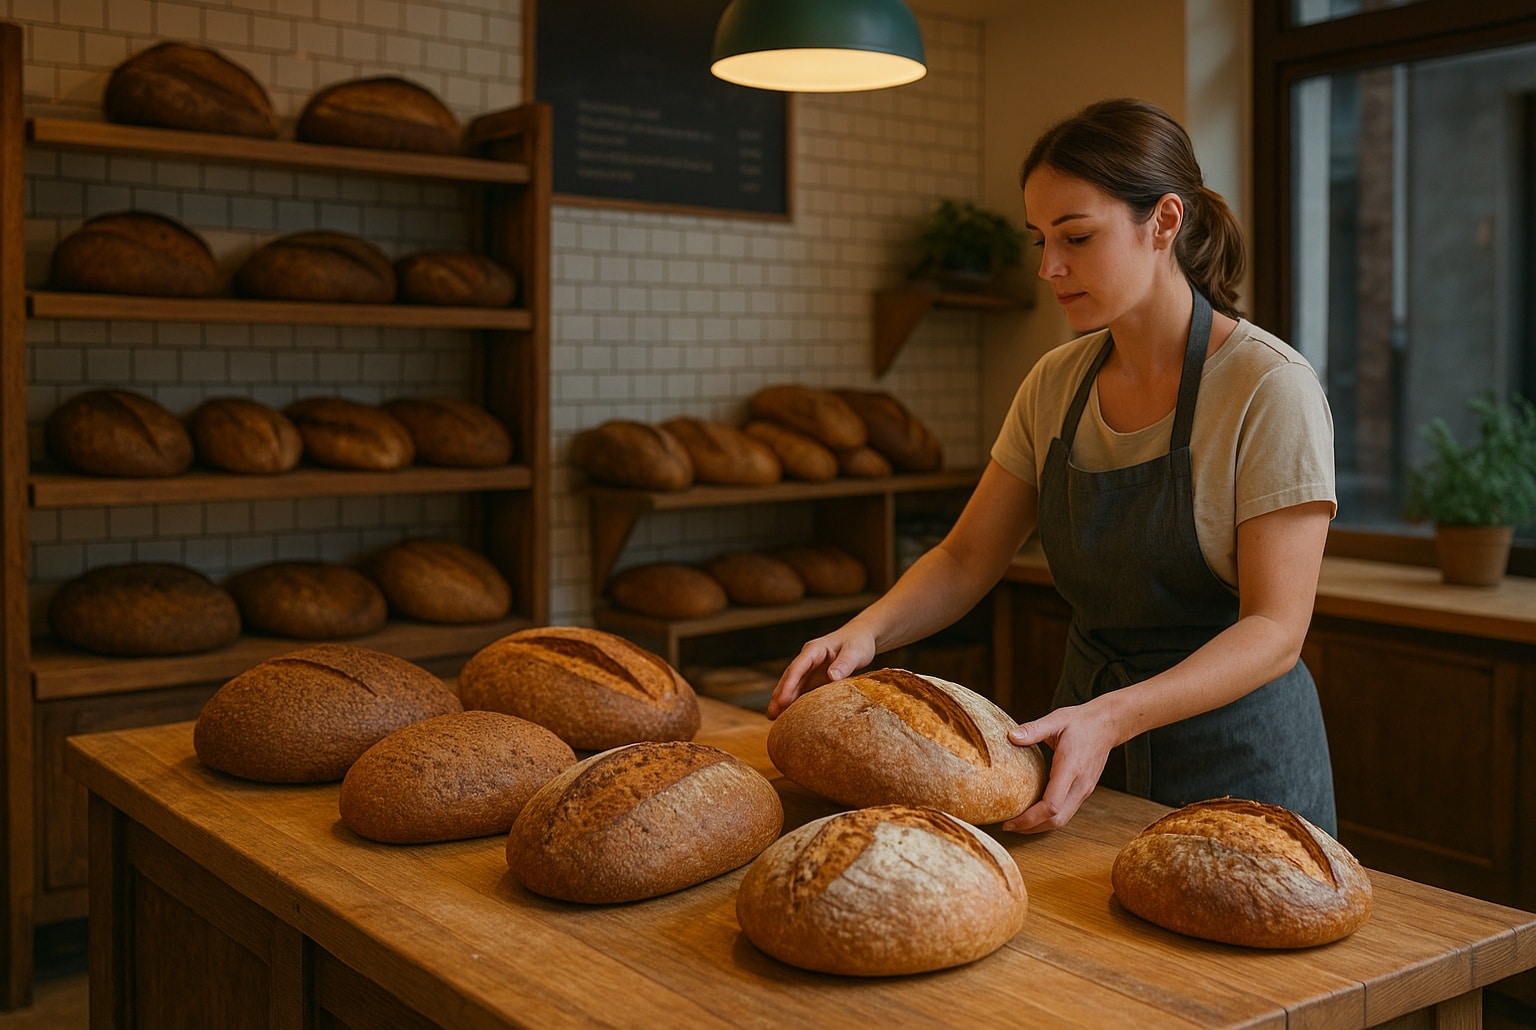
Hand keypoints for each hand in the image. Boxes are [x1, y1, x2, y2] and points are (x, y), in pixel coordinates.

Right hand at [766, 626, 875, 718]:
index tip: (782, 701)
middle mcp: (808, 660)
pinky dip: (795, 701)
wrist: (861, 636)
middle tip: (771, 714)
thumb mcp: (854, 652)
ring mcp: (810, 669)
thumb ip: (844, 664)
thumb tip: (831, 677)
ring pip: (793, 685)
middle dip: (779, 695)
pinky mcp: (815, 677)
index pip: (797, 668)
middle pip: (789, 678)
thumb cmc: (858, 642)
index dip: (788, 685)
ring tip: (774, 718)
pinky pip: (802, 690)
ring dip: (783, 700)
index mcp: (813, 650)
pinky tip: (790, 715)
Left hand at [1000, 702, 1116, 832]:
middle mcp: (1080, 784)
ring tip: (1017, 823)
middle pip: (1056, 820)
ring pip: (1062, 819)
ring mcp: (1084, 789)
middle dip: (1031, 828)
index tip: (1009, 820)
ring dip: (1040, 826)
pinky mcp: (1084, 790)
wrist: (1108, 724)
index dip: (1029, 818)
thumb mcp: (1056, 720)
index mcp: (1071, 768)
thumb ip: (1033, 729)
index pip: (1051, 804)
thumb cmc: (1081, 722)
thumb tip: (1011, 736)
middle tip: (1007, 826)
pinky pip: (1066, 811)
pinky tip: (1033, 813)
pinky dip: (1049, 818)